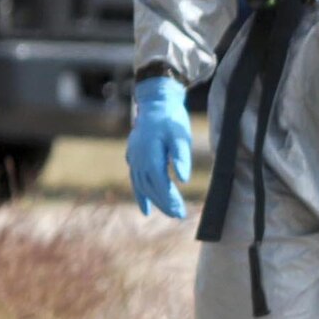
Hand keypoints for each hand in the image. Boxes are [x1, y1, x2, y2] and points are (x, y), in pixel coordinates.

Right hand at [125, 76, 191, 219]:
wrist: (156, 102)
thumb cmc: (172, 119)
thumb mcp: (181, 135)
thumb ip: (181, 157)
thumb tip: (184, 180)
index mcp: (150, 155)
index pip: (159, 184)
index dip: (169, 199)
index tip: (181, 212)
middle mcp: (138, 159)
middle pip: (150, 188)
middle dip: (165, 203)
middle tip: (180, 215)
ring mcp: (134, 158)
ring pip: (142, 186)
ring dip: (155, 201)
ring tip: (170, 213)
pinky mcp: (134, 157)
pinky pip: (135, 181)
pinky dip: (140, 195)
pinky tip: (146, 209)